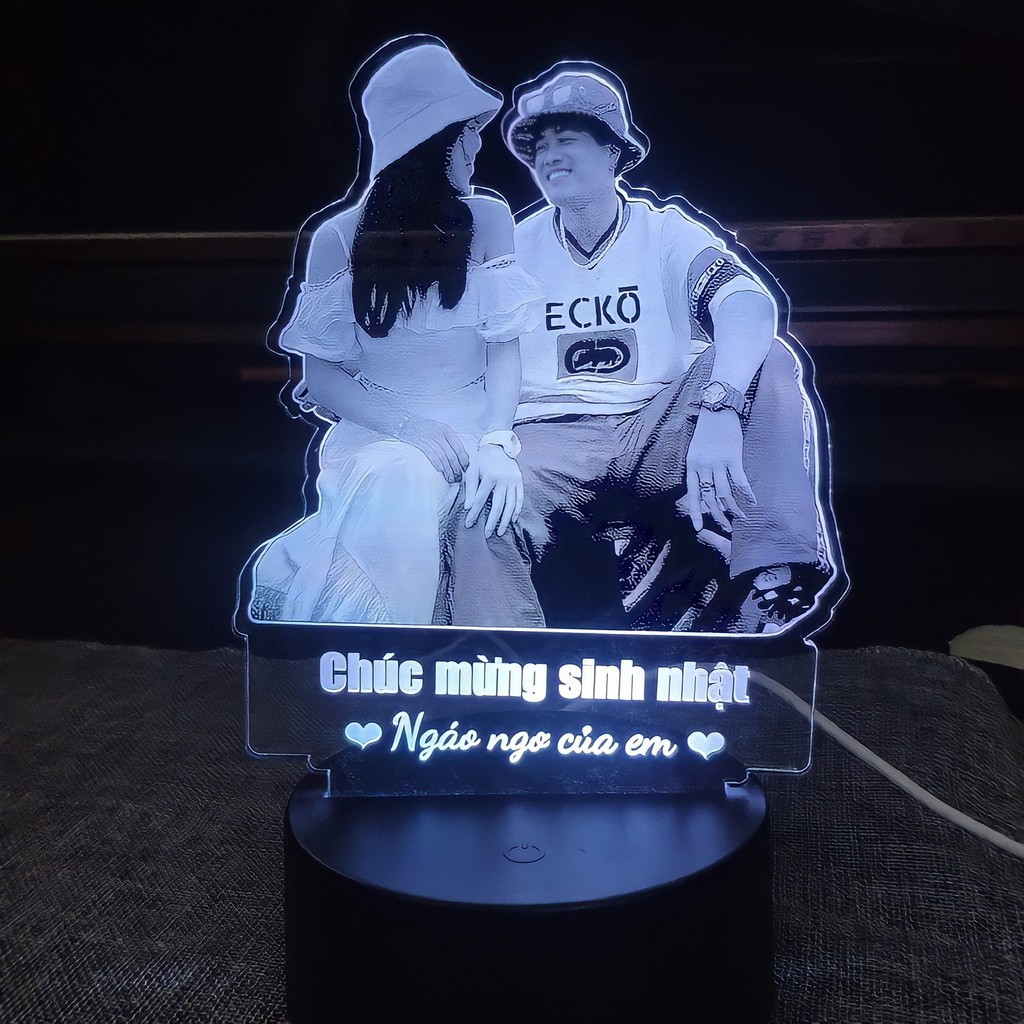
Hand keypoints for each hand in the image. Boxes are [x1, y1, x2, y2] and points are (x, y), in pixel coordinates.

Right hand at [398, 417, 469, 483]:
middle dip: (456, 467)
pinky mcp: (420, 445)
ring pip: (443, 457)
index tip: (465, 466)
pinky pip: (431, 456)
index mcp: (445, 430)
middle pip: (451, 453)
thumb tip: (459, 455)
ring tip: (451, 478)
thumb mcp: (438, 428)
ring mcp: (429, 440)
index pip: (458, 446)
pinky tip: (441, 470)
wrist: (403, 423)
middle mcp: (438, 434)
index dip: (463, 458)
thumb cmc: (422, 428)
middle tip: (459, 476)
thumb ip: (448, 439)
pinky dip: (438, 464)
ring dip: (448, 469)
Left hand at [463, 444, 523, 536]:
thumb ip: (470, 488)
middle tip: (487, 534)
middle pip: (498, 505)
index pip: (481, 499)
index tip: (469, 524)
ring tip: (500, 532)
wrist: (498, 447)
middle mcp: (503, 480)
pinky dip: (516, 511)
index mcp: (490, 476)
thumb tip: (468, 507)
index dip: (474, 513)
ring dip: (505, 520)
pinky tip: (512, 520)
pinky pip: (519, 499)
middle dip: (492, 521)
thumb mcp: (471, 470)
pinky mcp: (520, 482)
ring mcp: (514, 481)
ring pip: (511, 504)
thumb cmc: (481, 461)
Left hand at [677, 410, 755, 532]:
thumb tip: (705, 491)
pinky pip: (739, 481)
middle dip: (718, 515)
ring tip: (741, 517)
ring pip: (724, 492)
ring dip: (734, 507)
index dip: (695, 512)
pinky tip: (752, 501)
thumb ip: (699, 470)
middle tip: (726, 527)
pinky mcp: (733, 457)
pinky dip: (746, 493)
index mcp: (691, 466)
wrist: (717, 409)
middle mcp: (703, 466)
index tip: (698, 528)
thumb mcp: (695, 451)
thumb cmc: (707, 431)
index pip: (692, 494)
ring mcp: (718, 462)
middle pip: (710, 497)